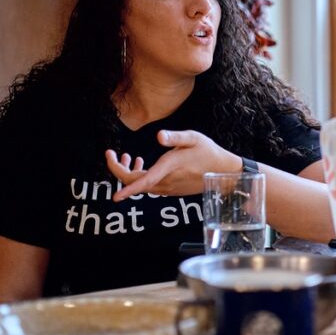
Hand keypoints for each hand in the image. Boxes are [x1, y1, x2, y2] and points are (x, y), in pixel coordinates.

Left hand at [105, 130, 240, 200]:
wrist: (223, 172)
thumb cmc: (208, 152)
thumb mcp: (194, 138)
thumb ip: (175, 137)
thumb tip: (159, 137)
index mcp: (170, 167)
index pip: (144, 181)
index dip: (127, 188)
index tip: (115, 197)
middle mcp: (167, 181)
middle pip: (135, 184)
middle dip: (119, 170)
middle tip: (112, 154)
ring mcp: (168, 188)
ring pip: (141, 186)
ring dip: (130, 173)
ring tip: (128, 156)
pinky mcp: (170, 190)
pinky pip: (149, 187)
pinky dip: (140, 177)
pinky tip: (142, 164)